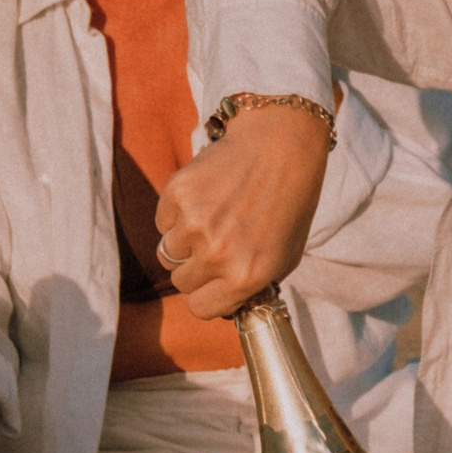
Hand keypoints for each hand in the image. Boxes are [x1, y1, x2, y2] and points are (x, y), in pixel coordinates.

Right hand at [158, 103, 333, 318]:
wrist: (281, 144)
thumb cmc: (289, 202)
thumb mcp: (286, 256)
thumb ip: (252, 287)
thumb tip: (222, 306)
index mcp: (246, 276)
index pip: (200, 308)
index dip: (206, 294)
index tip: (213, 282)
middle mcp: (217, 255)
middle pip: (180, 281)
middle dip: (196, 266)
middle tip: (219, 240)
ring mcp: (193, 223)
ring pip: (167, 252)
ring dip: (185, 239)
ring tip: (215, 214)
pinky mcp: (177, 193)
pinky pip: (162, 221)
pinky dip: (177, 212)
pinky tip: (207, 194)